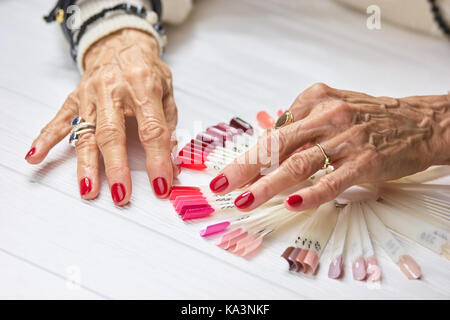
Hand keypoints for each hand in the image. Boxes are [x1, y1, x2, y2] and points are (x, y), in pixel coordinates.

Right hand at [25, 29, 178, 204]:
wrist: (120, 43)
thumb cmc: (146, 70)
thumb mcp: (167, 93)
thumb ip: (169, 128)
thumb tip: (172, 164)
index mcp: (143, 86)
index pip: (152, 130)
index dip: (157, 160)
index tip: (161, 184)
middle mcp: (114, 89)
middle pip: (113, 134)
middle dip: (117, 168)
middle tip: (121, 194)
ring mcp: (91, 94)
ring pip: (86, 132)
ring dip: (86, 164)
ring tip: (88, 188)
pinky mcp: (75, 97)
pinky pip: (59, 119)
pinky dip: (46, 139)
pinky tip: (36, 156)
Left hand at [209, 83, 449, 211]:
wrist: (418, 121)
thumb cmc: (370, 117)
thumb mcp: (331, 107)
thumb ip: (299, 123)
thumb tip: (268, 145)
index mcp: (314, 100)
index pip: (274, 133)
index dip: (249, 156)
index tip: (229, 174)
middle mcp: (327, 116)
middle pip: (277, 145)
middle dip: (245, 167)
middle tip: (222, 184)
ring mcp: (347, 138)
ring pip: (300, 163)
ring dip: (268, 184)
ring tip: (246, 199)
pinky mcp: (366, 161)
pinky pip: (332, 179)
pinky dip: (311, 192)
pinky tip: (291, 202)